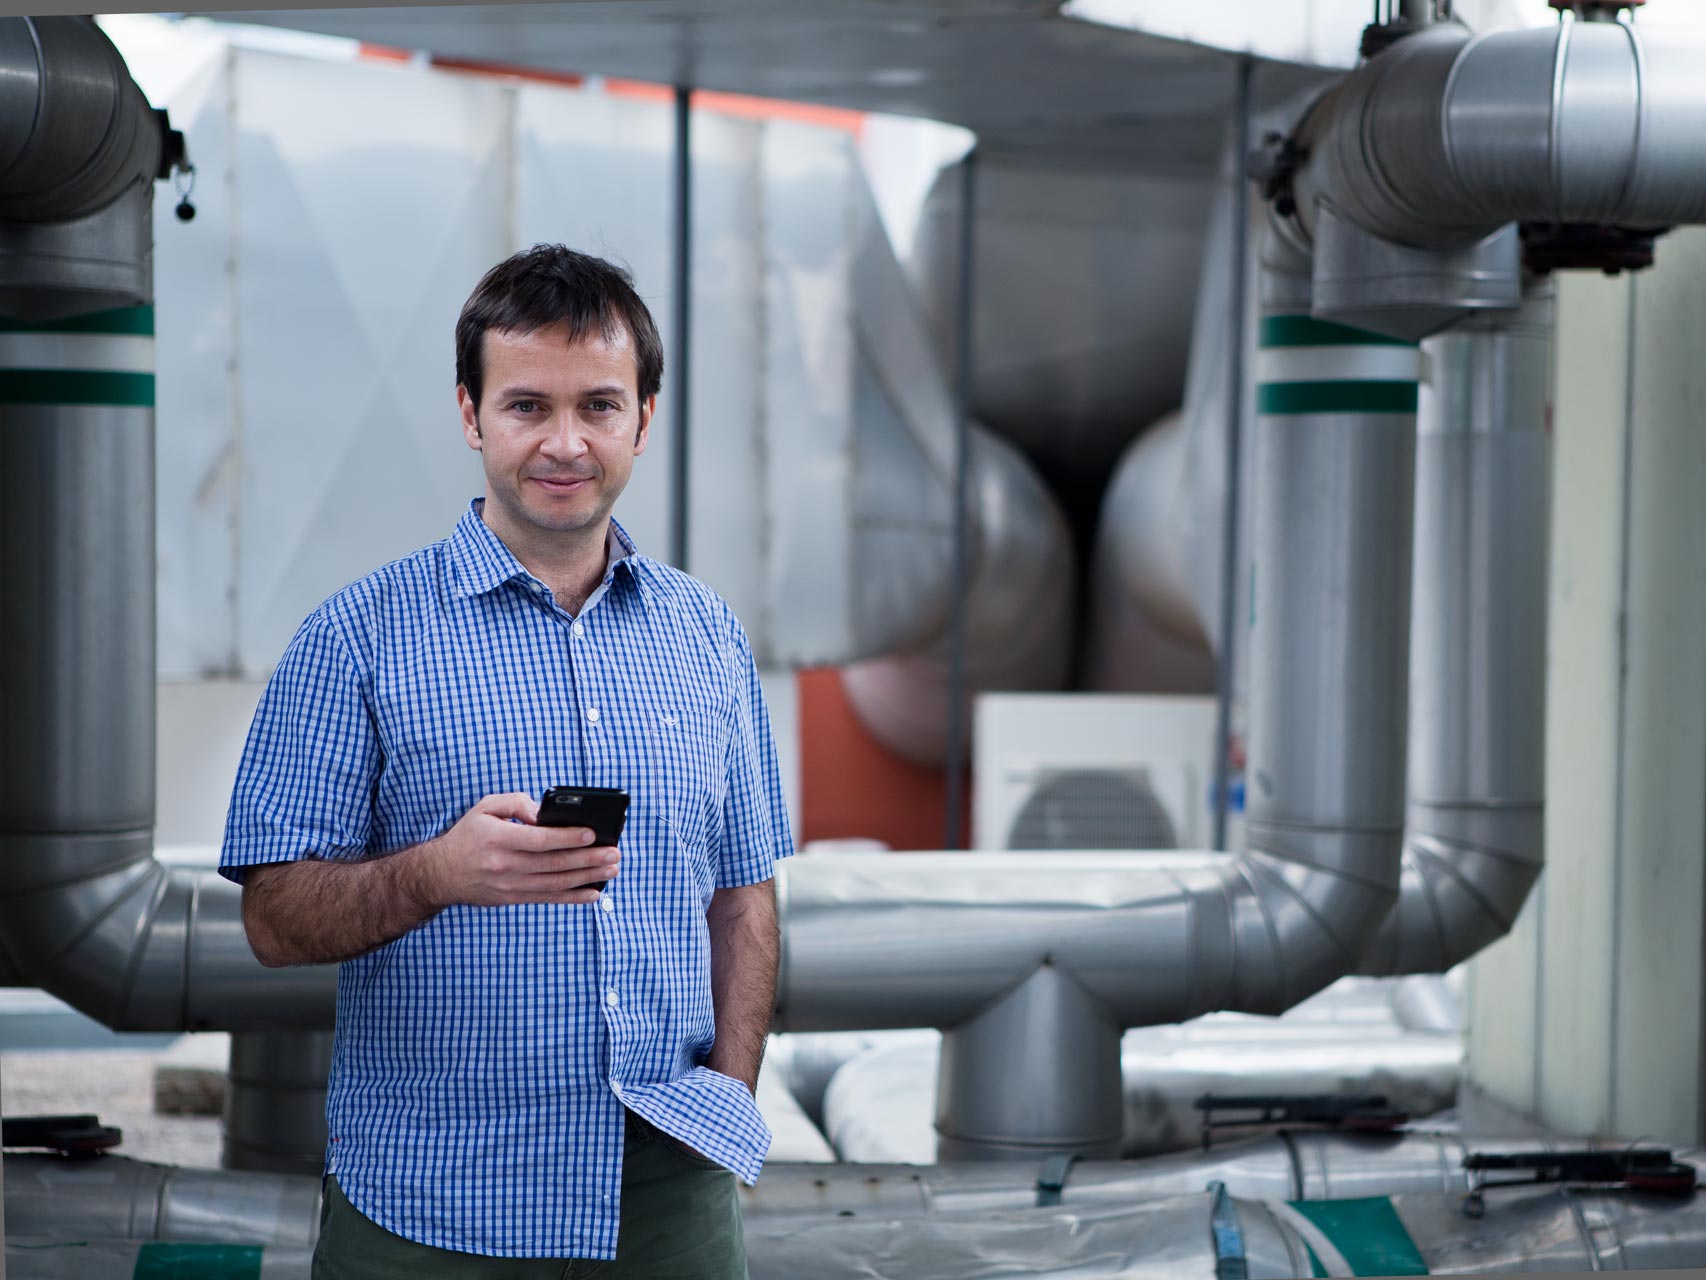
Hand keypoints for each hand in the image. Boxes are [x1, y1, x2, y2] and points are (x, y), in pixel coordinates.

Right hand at [413, 792, 618, 908]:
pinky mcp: (513, 898)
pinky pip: (548, 899)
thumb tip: (545, 812)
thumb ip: (516, 803)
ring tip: (611, 869)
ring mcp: (510, 886)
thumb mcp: (486, 807)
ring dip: (587, 877)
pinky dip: (573, 897)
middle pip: (554, 864)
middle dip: (588, 859)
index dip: (568, 838)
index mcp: (497, 838)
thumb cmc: (469, 834)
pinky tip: (594, 892)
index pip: (539, 840)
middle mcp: (505, 865)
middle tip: (615, 853)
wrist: (442, 874)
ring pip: (556, 883)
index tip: (593, 833)